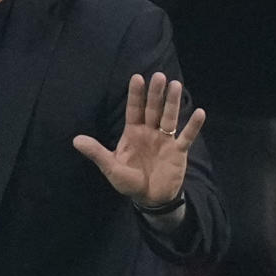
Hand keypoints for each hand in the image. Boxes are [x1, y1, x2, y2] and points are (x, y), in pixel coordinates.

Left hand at [73, 72, 204, 205]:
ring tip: (176, 85)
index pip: (134, 109)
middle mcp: (150, 132)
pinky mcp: (178, 151)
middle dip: (155, 93)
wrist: (150, 198)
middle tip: (159, 76)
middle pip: (153, 109)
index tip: (136, 77)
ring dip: (173, 102)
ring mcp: (165, 140)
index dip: (135, 95)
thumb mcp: (111, 167)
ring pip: (170, 117)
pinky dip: (193, 126)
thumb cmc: (129, 181)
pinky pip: (187, 136)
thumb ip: (96, 152)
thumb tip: (75, 140)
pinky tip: (200, 112)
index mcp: (133, 133)